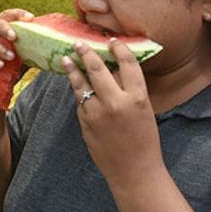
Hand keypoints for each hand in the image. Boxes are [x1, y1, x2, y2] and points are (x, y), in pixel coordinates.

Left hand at [63, 38, 163, 186]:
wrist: (134, 170)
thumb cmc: (144, 140)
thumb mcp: (145, 111)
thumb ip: (130, 90)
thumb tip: (115, 69)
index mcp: (137, 98)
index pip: (128, 65)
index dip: (119, 49)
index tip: (112, 41)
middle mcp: (116, 103)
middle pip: (98, 69)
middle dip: (87, 53)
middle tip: (79, 43)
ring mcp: (97, 113)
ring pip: (81, 84)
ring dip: (72, 69)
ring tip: (66, 58)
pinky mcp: (84, 122)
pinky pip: (79, 101)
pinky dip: (78, 91)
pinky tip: (75, 84)